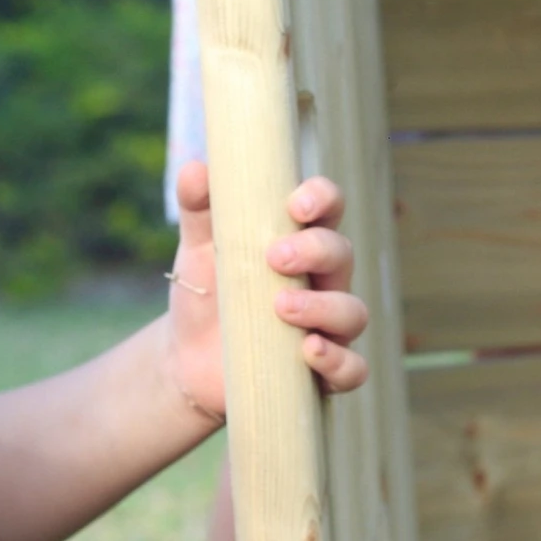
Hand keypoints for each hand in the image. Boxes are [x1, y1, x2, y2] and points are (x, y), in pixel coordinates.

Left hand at [168, 162, 369, 419]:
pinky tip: (309, 351)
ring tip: (281, 307)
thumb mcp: (198, 248)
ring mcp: (327, 326)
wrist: (187, 358)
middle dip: (315, 251)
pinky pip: (352, 368)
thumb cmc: (206, 293)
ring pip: (352, 311)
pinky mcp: (321, 372)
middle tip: (275, 257)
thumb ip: (199, 207)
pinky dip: (338, 361)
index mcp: (300, 241)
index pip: (328, 209)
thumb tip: (196, 169)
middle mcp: (323, 281)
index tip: (296, 205)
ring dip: (323, 306)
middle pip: (342, 254)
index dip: (323, 199)